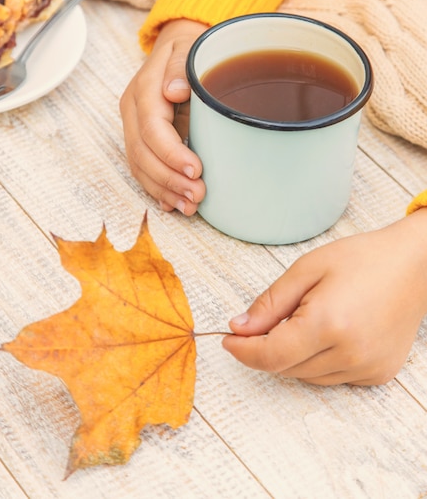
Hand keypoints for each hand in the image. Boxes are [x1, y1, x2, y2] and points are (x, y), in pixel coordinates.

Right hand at [120, 19, 208, 214]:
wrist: (176, 49)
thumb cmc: (188, 50)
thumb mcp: (189, 47)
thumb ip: (181, 66)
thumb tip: (173, 91)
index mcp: (143, 90)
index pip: (151, 128)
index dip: (171, 153)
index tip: (196, 169)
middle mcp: (133, 112)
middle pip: (142, 154)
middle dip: (169, 180)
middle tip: (198, 196)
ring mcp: (134, 128)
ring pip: (140, 167)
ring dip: (164, 191)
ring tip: (190, 207)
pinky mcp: (141, 140)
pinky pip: (143, 169)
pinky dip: (158, 190)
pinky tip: (174, 204)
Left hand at [222, 210, 426, 384]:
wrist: (413, 264)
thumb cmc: (362, 259)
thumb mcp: (306, 270)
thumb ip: (270, 304)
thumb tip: (240, 328)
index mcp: (328, 324)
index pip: (270, 356)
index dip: (243, 351)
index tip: (229, 340)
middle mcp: (350, 354)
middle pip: (286, 369)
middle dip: (267, 349)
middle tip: (265, 321)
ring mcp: (367, 367)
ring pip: (307, 377)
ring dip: (294, 356)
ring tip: (308, 318)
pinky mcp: (379, 373)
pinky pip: (333, 377)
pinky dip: (319, 361)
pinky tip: (331, 332)